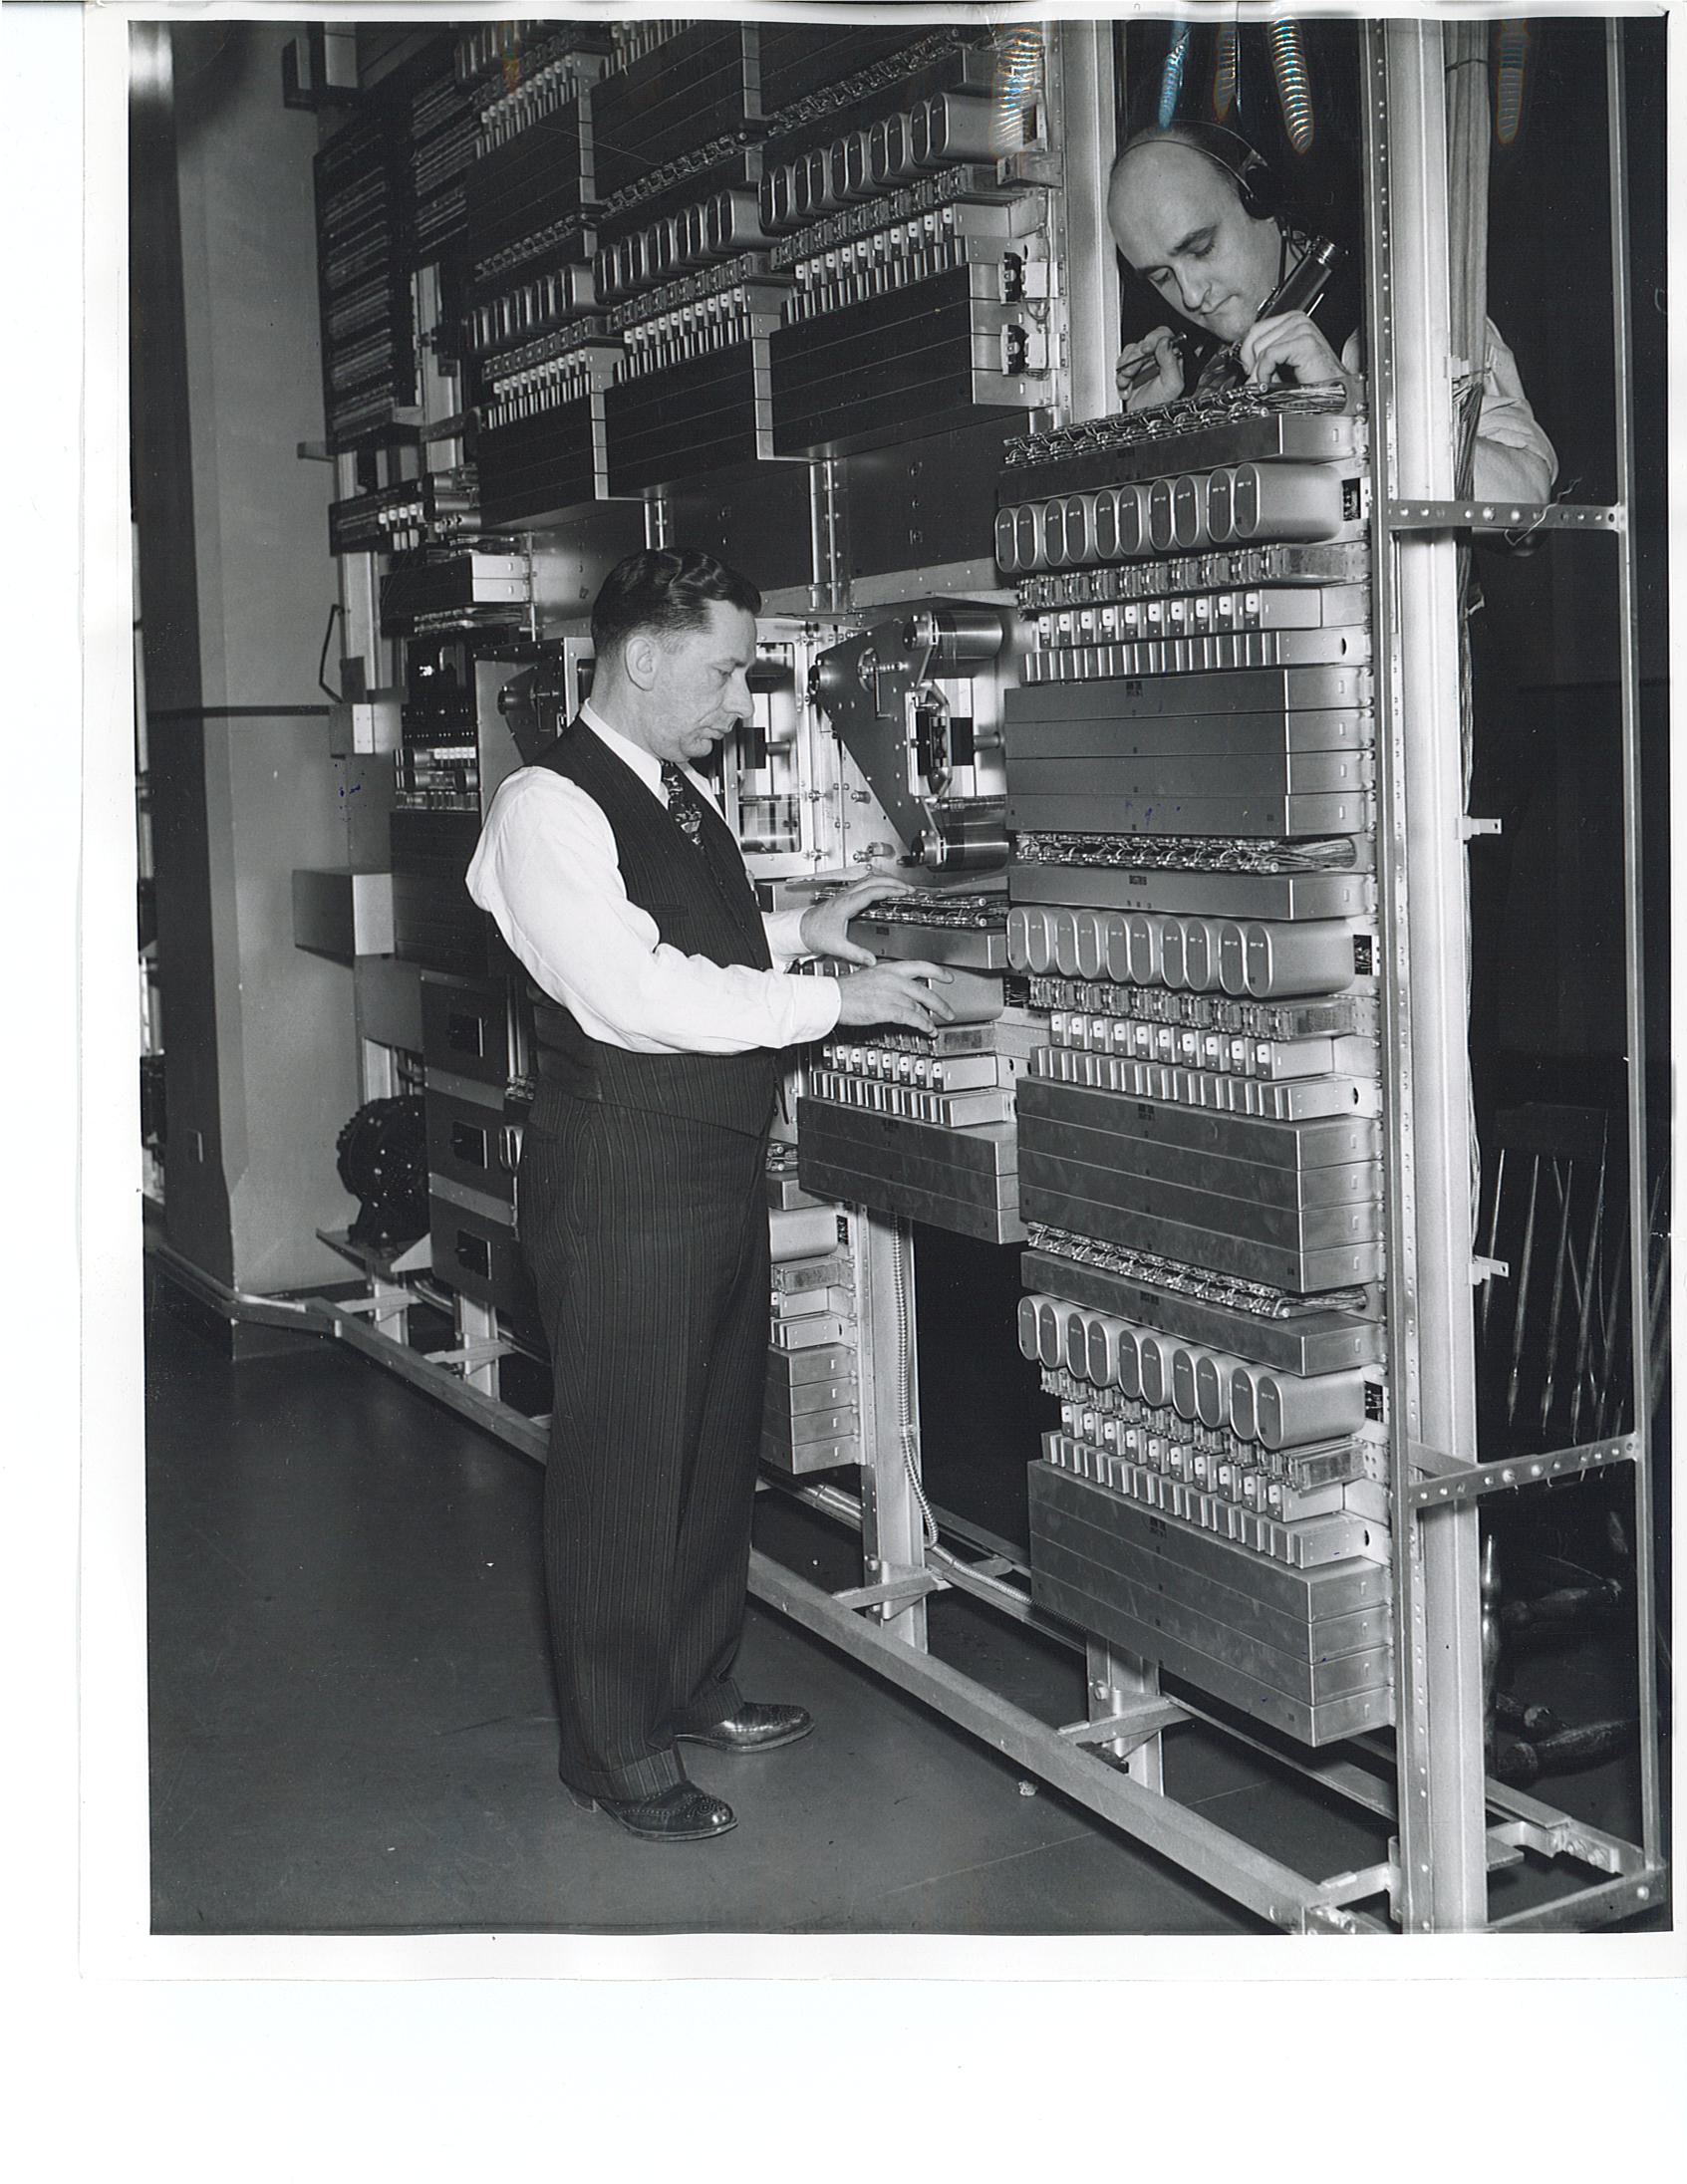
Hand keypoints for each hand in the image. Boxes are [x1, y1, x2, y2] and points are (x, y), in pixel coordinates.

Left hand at [799, 875, 921, 966]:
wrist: (799, 929)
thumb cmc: (813, 933)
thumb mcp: (836, 946)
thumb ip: (855, 954)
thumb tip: (871, 960)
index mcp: (846, 904)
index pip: (872, 891)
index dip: (890, 890)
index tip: (904, 893)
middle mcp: (846, 896)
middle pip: (873, 879)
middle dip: (893, 882)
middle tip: (908, 889)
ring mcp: (845, 894)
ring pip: (869, 878)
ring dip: (886, 880)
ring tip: (900, 888)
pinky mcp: (845, 897)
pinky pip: (865, 884)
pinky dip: (878, 884)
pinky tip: (884, 891)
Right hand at [833, 961, 954, 1033]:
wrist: (832, 998)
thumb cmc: (843, 991)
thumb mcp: (868, 978)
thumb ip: (886, 983)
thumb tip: (897, 992)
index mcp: (888, 969)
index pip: (920, 966)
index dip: (938, 972)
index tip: (947, 977)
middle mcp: (893, 980)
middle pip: (924, 990)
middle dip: (940, 1004)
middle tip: (948, 1011)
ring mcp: (892, 994)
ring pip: (920, 1006)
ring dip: (930, 1018)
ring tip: (934, 1026)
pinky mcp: (889, 1009)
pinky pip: (913, 1017)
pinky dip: (923, 1024)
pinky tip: (926, 1029)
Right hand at [1116, 326, 1184, 411]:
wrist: (1144, 422)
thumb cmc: (1161, 406)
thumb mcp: (1172, 385)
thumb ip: (1171, 361)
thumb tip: (1165, 342)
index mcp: (1170, 358)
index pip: (1163, 335)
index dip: (1153, 338)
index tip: (1145, 349)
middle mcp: (1156, 359)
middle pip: (1142, 343)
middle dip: (1134, 358)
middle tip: (1132, 371)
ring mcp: (1142, 365)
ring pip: (1129, 353)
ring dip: (1125, 369)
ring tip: (1128, 383)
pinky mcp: (1129, 373)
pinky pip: (1120, 365)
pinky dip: (1120, 378)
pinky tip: (1125, 388)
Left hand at [1239, 311, 1358, 405]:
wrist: (1333, 393)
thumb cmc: (1312, 381)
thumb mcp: (1282, 365)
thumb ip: (1263, 357)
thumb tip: (1245, 366)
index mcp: (1292, 321)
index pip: (1256, 329)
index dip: (1247, 352)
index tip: (1250, 370)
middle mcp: (1298, 320)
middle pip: (1255, 337)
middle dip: (1252, 363)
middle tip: (1258, 380)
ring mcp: (1302, 329)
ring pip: (1261, 348)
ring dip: (1261, 371)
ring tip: (1272, 383)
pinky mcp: (1304, 342)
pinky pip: (1269, 355)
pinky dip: (1266, 373)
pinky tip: (1275, 382)